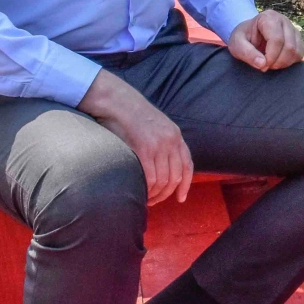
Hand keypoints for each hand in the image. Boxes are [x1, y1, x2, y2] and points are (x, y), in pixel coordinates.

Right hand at [78, 69, 191, 203]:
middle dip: (165, 194)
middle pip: (175, 177)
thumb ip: (162, 143)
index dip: (185, 184)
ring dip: (154, 195)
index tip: (181, 198)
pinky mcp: (144, 148)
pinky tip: (140, 193)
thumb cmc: (131, 115)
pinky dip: (146, 190)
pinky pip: (149, 177)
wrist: (117, 101)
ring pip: (163, 181)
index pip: (187, 165)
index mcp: (175, 135)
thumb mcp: (155, 126)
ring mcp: (158, 144)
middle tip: (153, 201)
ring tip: (144, 199)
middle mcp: (171, 140)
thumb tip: (161, 166)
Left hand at [227, 10, 303, 70]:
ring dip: (284, 63)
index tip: (262, 66)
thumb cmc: (242, 38)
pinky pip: (300, 53)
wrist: (248, 34)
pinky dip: (290, 62)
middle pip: (289, 46)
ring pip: (296, 51)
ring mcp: (293, 29)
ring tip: (271, 64)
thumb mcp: (236, 44)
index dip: (271, 57)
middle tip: (265, 67)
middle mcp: (284, 20)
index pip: (276, 39)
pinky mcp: (297, 39)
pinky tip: (278, 62)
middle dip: (277, 62)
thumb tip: (262, 64)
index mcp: (268, 17)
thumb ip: (246, 53)